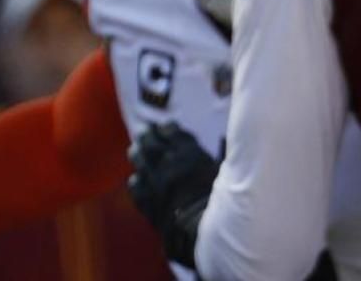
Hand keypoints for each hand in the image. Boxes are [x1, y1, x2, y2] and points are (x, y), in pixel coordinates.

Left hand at [127, 122, 218, 267]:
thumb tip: (224, 141)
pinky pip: (137, 190)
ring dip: (138, 154)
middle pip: (152, 145)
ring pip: (140, 164)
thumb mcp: (225, 172)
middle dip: (148, 136)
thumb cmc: (223, 202)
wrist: (203, 235)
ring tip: (135, 149)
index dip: (168, 128)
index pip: (172, 133)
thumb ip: (220, 156)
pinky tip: (135, 179)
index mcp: (188, 154)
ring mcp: (155, 186)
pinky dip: (135, 182)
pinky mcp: (148, 206)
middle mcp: (168, 166)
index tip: (166, 125)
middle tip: (146, 131)